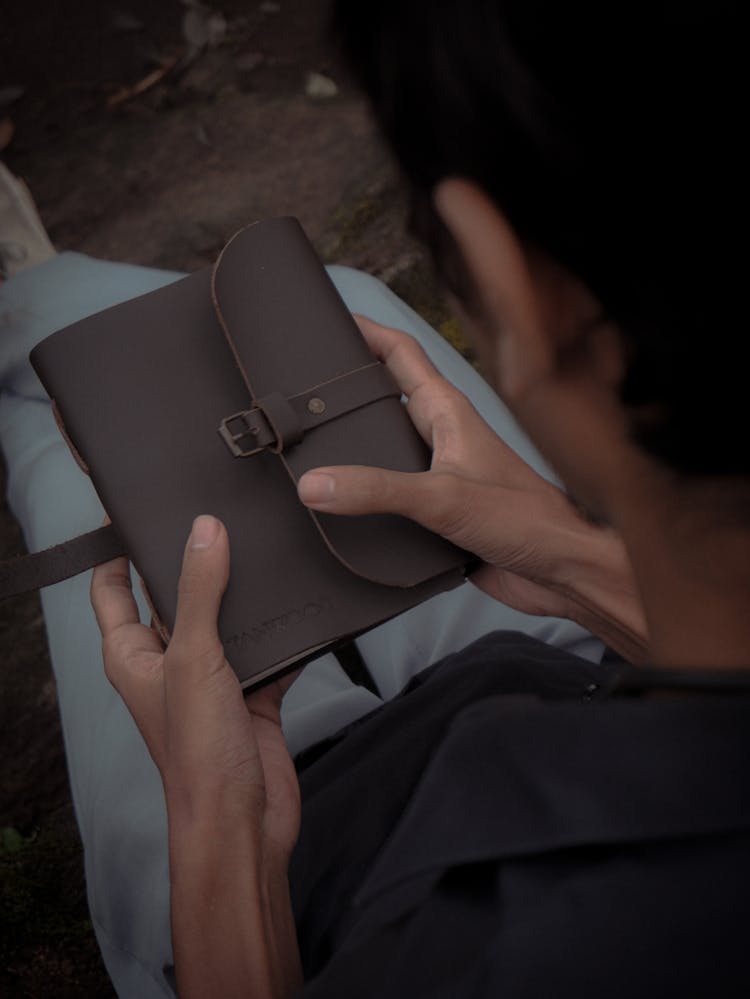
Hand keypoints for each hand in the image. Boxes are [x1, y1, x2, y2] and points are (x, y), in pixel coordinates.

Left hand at [90, 515, 299, 857]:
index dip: (116, 551)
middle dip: (193, 562)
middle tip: (216, 519)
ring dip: (243, 596)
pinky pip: (268, 649)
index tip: (135, 513)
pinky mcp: (251, 692)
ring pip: (225, 619)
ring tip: (262, 553)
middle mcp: (168, 662)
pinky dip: (284, 634)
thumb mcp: (193, 658)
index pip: (112, 589)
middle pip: (174, 597)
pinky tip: (302, 610)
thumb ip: (199, 591)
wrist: (245, 819)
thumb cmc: (197, 755)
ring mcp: (211, 678)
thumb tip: (204, 532)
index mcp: (133, 654)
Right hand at [298, 317, 647, 659]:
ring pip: (386, 453)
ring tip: (306, 448)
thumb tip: (314, 484)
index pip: (401, 354)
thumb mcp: (442, 498)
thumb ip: (377, 490)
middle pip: (386, 401)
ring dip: (353, 451)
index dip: (365, 333)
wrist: (562, 572)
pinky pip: (391, 500)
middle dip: (347, 393)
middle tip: (300, 391)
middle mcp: (442, 439)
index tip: (326, 324)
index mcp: (448, 414)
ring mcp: (440, 477)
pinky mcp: (437, 516)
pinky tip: (339, 510)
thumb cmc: (527, 520)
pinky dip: (365, 499)